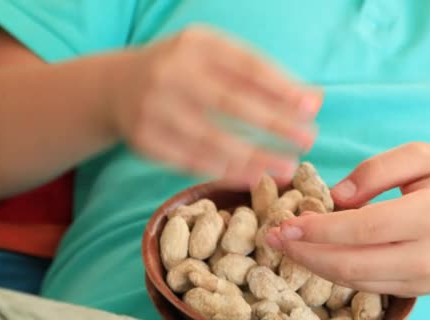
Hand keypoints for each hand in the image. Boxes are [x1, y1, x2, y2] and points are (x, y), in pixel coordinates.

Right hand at [110, 25, 320, 186]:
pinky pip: (191, 160)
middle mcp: (171, 72)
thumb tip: (312, 99)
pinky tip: (253, 176)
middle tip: (308, 140)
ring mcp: (153, 107)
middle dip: (275, 123)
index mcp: (196, 44)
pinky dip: (225, 170)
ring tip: (287, 167)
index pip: (246, 66)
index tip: (311, 108)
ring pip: (212, 138)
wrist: (117, 86)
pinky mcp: (144, 140)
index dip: (281, 88)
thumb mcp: (215, 59)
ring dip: (254, 156)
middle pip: (231, 102)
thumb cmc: (183, 71)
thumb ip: (261, 76)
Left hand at [267, 142, 429, 296]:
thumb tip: (335, 196)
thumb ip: (377, 170)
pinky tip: (316, 257)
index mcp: (429, 214)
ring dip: (314, 266)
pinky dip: (336, 274)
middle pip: (350, 264)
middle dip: (303, 253)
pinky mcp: (418, 291)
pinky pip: (369, 287)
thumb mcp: (426, 156)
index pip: (360, 229)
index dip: (315, 230)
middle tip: (271, 238)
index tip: (282, 222)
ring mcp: (423, 280)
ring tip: (285, 247)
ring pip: (356, 281)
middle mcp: (426, 255)